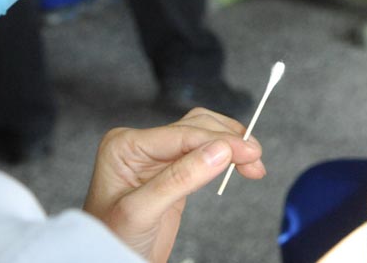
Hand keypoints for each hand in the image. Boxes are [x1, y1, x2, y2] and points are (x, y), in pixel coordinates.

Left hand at [82, 108, 264, 262]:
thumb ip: (180, 178)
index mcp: (126, 145)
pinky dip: (224, 155)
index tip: (250, 152)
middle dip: (229, 140)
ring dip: (230, 144)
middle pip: (196, 127)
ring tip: (254, 162)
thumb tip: (221, 151)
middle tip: (256, 158)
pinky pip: (202, 152)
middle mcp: (141, 144)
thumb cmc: (111, 240)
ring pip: (203, 134)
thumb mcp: (142, 211)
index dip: (220, 140)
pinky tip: (238, 164)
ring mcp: (157, 156)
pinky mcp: (172, 170)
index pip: (182, 134)